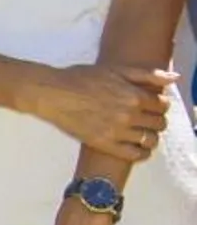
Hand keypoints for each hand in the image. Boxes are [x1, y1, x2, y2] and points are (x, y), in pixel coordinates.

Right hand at [20, 65, 174, 161]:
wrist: (51, 94)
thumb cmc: (80, 78)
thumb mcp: (114, 69)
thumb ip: (146, 74)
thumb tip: (173, 79)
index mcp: (134, 96)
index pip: (162, 105)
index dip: (158, 104)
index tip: (150, 104)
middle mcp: (129, 115)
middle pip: (159, 123)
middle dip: (155, 119)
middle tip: (144, 117)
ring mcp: (117, 132)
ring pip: (151, 140)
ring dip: (150, 135)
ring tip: (140, 131)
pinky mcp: (105, 145)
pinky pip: (135, 155)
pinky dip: (142, 152)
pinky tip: (136, 146)